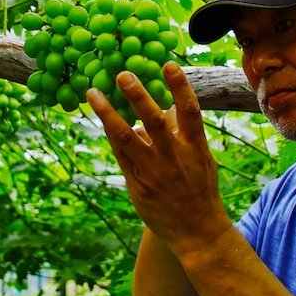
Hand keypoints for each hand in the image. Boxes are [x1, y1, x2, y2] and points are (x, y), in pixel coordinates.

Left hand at [87, 61, 233, 258]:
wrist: (198, 231)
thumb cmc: (200, 189)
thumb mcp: (201, 158)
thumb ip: (185, 133)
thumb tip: (169, 106)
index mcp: (195, 147)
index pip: (190, 111)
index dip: (180, 86)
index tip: (168, 64)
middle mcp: (174, 157)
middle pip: (154, 121)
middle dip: (138, 96)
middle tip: (122, 73)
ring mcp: (154, 172)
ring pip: (128, 138)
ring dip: (109, 113)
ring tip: (93, 92)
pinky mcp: (137, 185)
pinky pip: (120, 155)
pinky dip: (110, 134)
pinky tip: (100, 117)